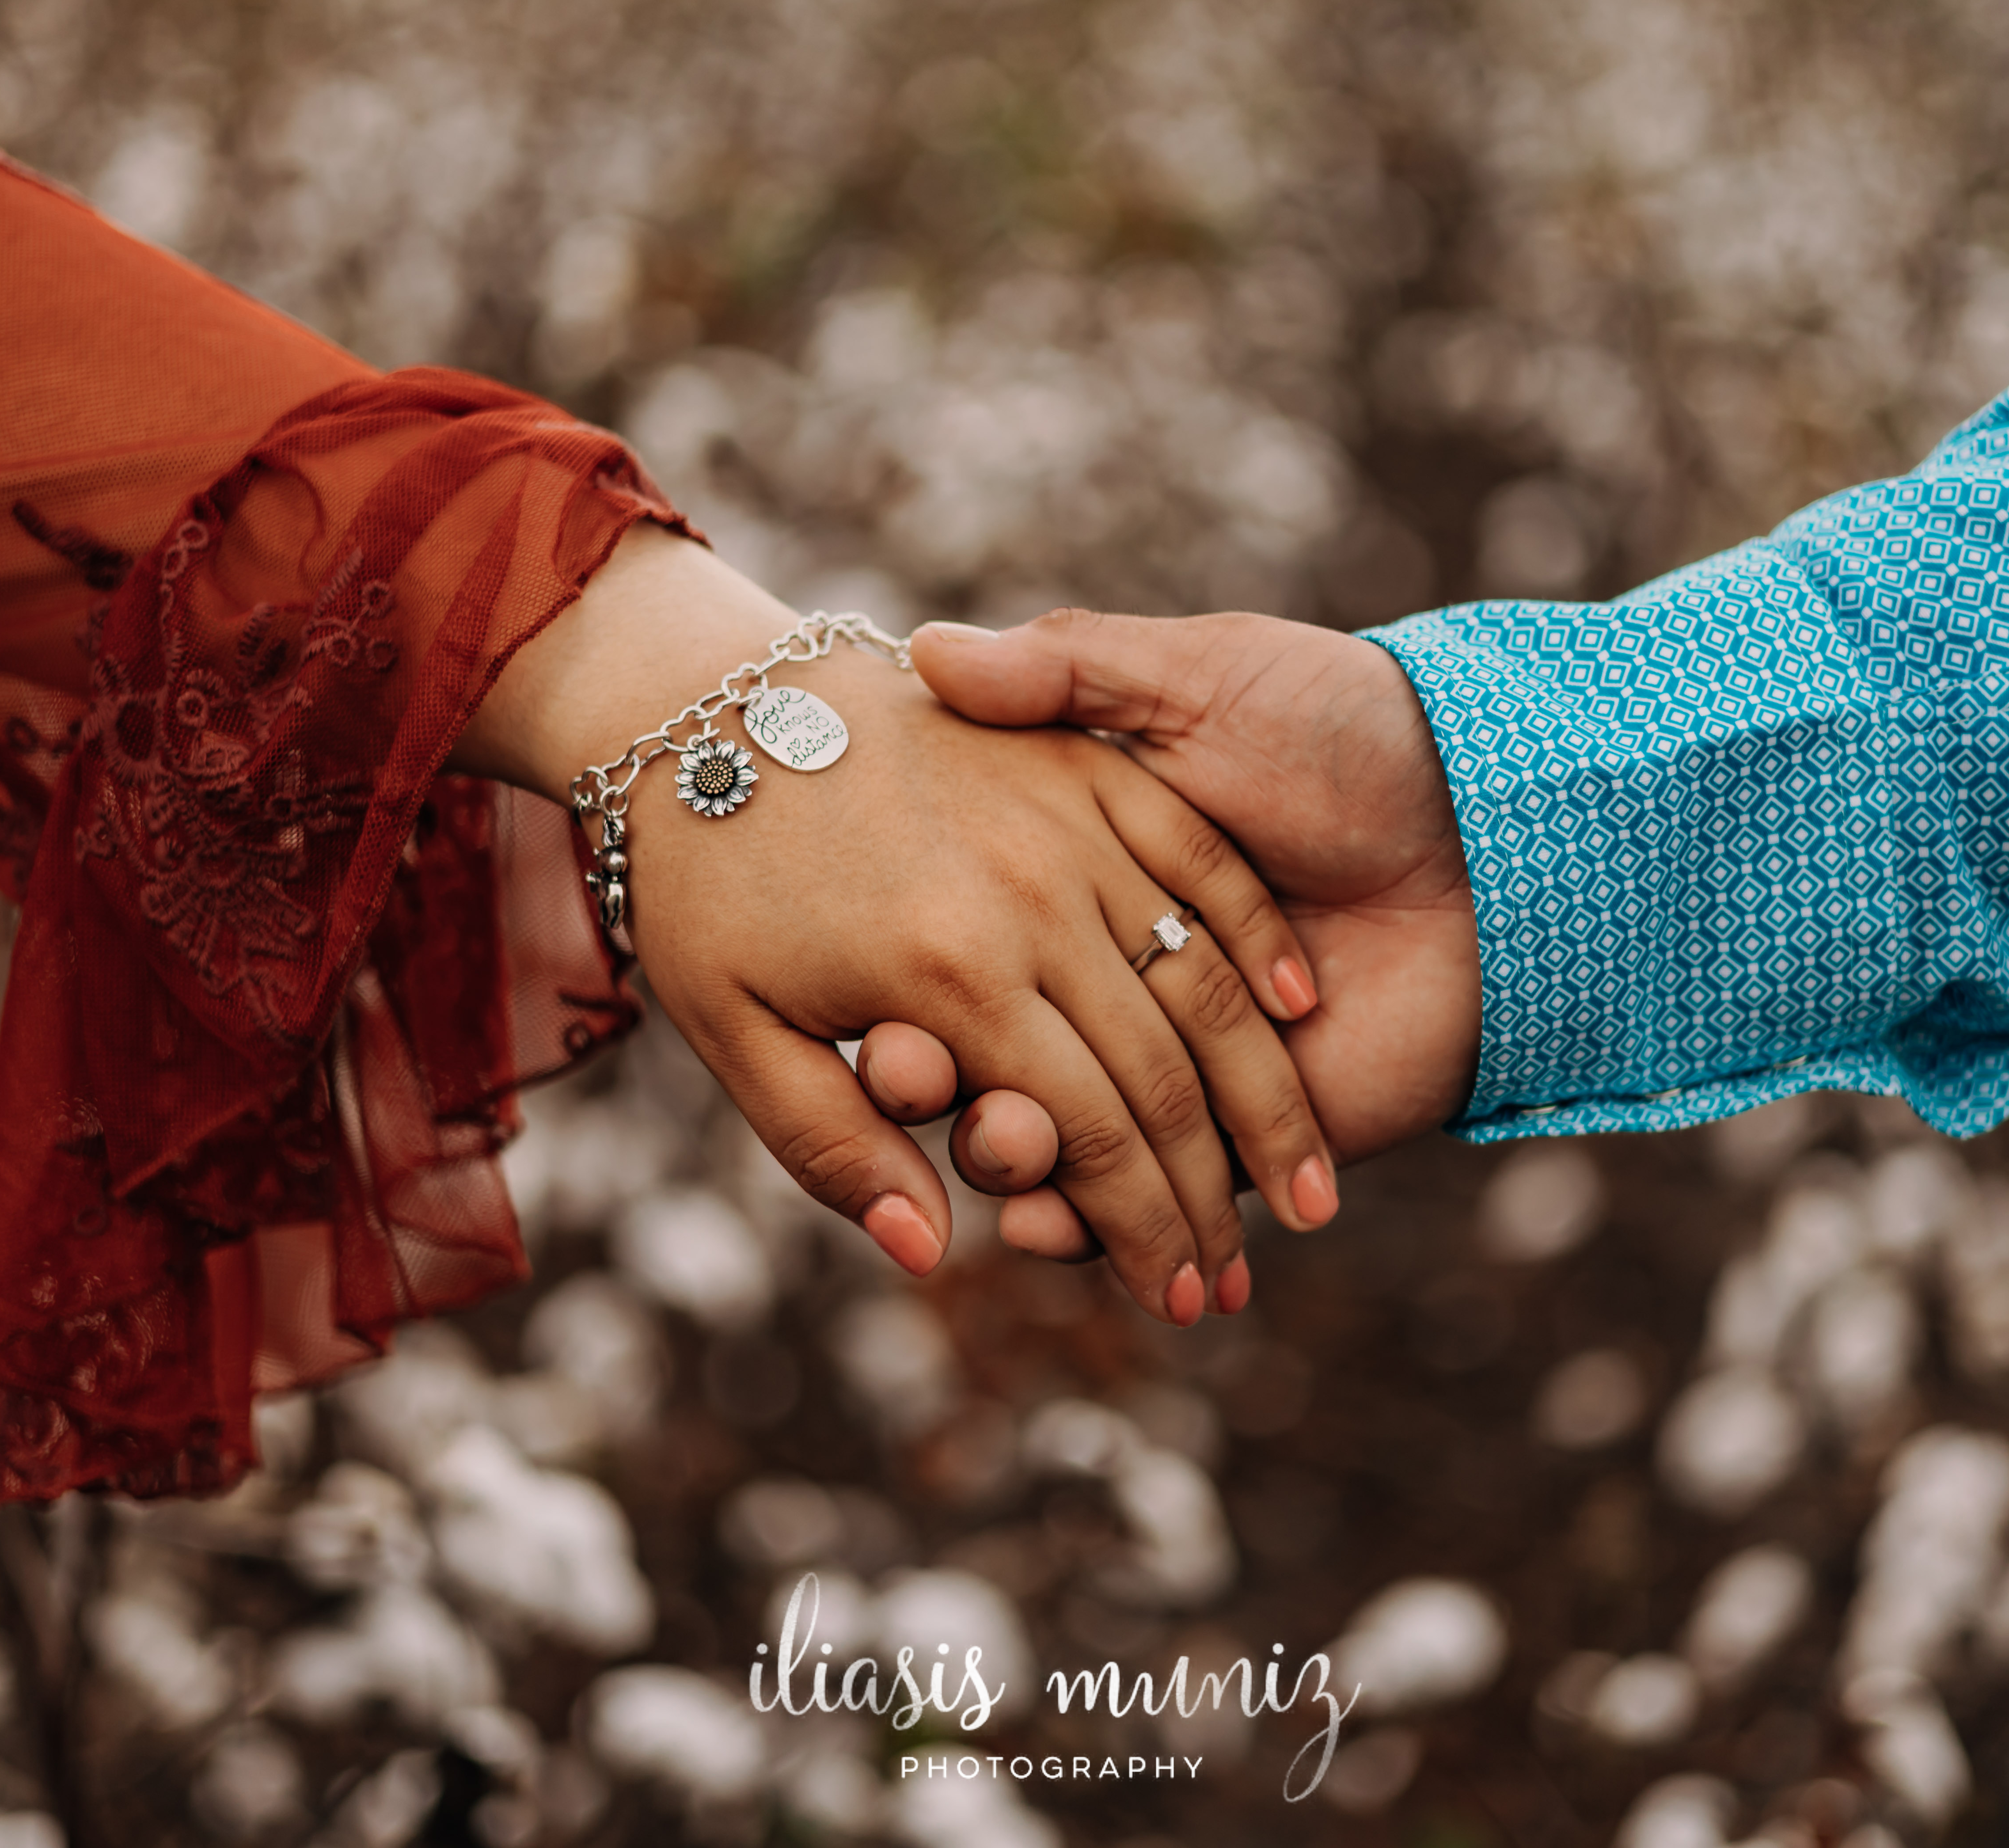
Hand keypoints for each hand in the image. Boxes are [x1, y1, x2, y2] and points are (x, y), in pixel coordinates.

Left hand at [460, 534, 1333, 1323]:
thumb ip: (833, 1148)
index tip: (1180, 1303)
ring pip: (1205, 982)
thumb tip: (933, 1254)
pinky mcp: (1090, 764)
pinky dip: (1258, 939)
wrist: (698, 706)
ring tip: (1310, 1191)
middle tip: (1238, 1284)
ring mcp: (1069, 824)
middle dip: (1212, 1199)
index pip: (1089, 1136)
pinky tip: (1299, 1012)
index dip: (1145, 1233)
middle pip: (1163, 1078)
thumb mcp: (732, 1032)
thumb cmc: (703, 884)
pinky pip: (1202, 860)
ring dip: (1267, 1099)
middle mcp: (1027, 901)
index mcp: (945, 978)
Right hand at [855, 610, 1482, 1258]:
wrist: (1492, 820)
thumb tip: (930, 651)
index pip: (952, 953)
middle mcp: (1111, 980)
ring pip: (1057, 1146)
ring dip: (1012, 1162)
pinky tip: (1053, 1226)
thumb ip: (1072, 669)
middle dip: (936, 1083)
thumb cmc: (1342, 728)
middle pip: (987, 1058)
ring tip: (1001, 1148)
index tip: (859, 987)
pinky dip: (1088, 1229)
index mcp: (1079, 883)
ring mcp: (1178, 1069)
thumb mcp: (1197, 678)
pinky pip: (1145, 1203)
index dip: (895, 978)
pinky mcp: (1244, 1140)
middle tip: (905, 1074)